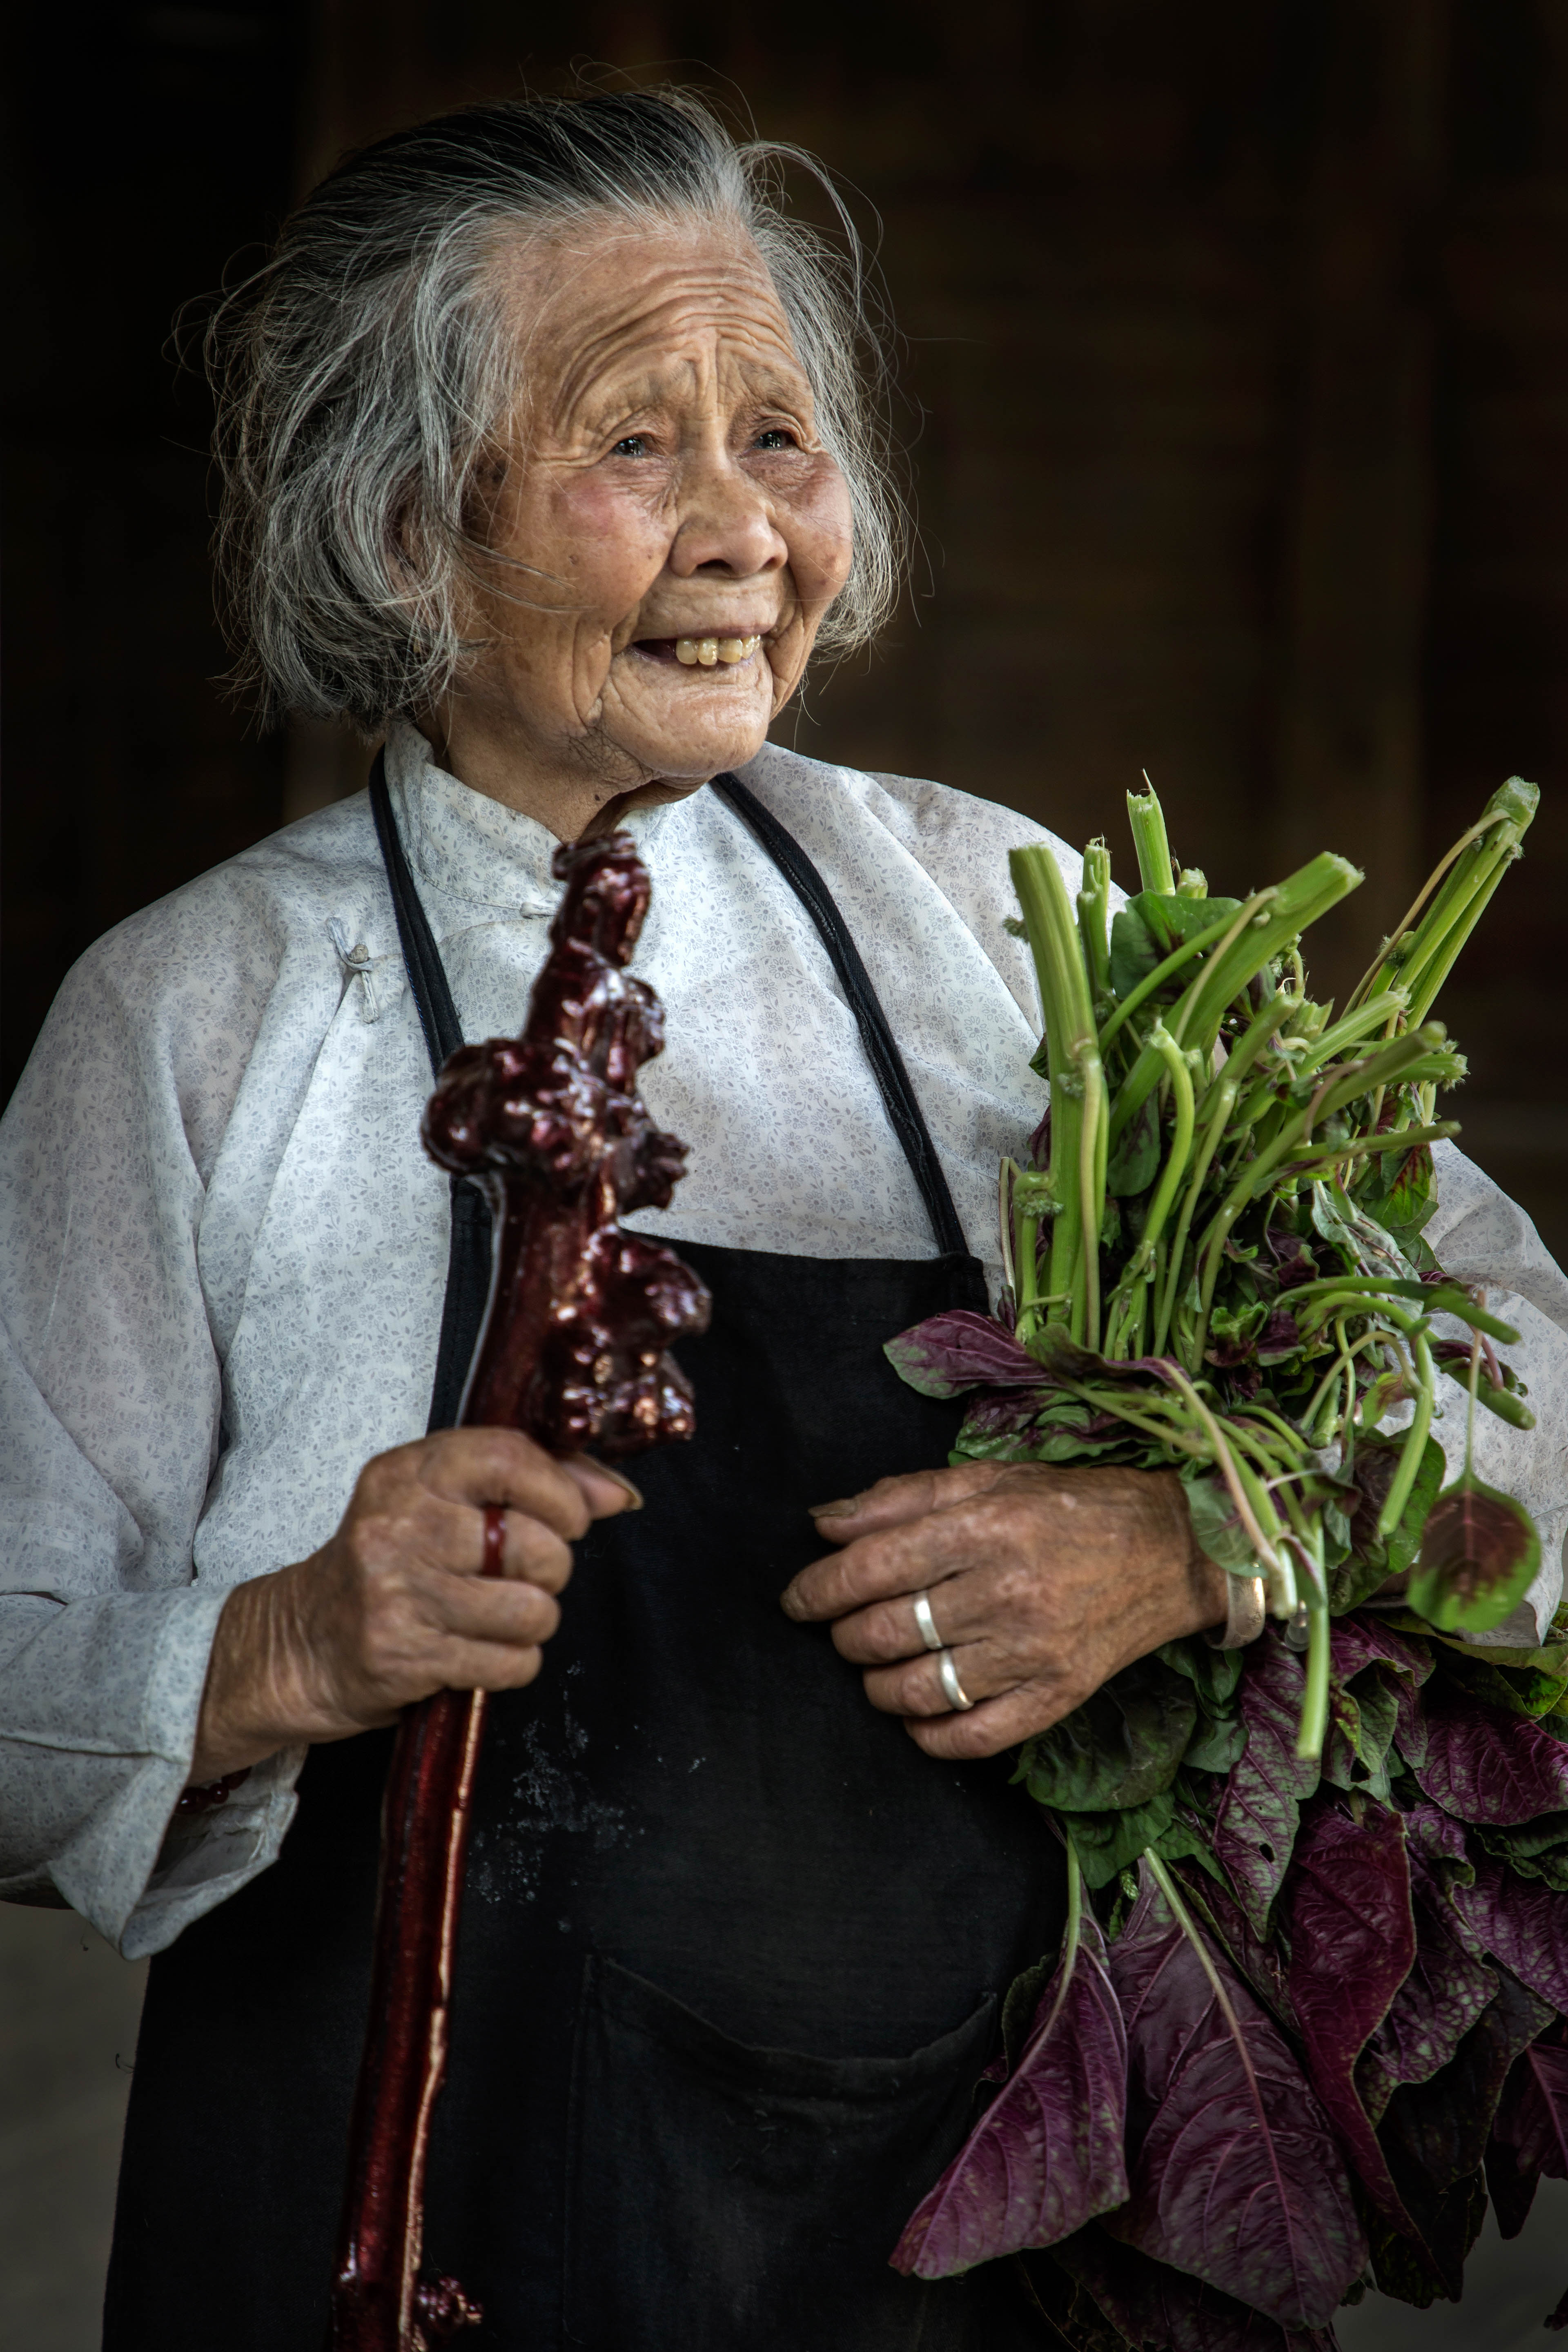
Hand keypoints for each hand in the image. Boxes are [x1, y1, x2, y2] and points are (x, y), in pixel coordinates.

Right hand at [189, 1429, 635, 1781]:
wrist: (301, 1642)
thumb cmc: (389, 1564)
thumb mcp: (441, 1502)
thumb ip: (533, 1482)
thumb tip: (616, 1492)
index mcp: (409, 1472)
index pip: (508, 1457)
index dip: (560, 1492)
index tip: (571, 1516)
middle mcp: (399, 1525)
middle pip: (534, 1544)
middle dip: (551, 1568)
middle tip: (523, 1575)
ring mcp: (397, 1592)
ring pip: (531, 1609)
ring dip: (533, 1621)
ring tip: (500, 1616)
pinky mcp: (403, 1656)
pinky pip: (508, 1662)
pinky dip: (511, 1663)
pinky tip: (479, 1651)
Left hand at [781, 1461, 1226, 1759]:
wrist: (1174, 1550)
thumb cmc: (1071, 1507)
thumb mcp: (988, 1479)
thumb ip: (901, 1498)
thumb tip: (823, 1522)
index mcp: (988, 1527)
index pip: (874, 1567)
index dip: (820, 1589)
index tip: (798, 1600)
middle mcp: (1009, 1590)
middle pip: (889, 1631)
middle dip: (846, 1636)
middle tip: (843, 1629)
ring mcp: (1035, 1650)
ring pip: (922, 1689)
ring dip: (878, 1686)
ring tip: (876, 1669)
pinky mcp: (1058, 1695)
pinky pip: (974, 1737)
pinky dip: (930, 1735)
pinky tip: (917, 1715)